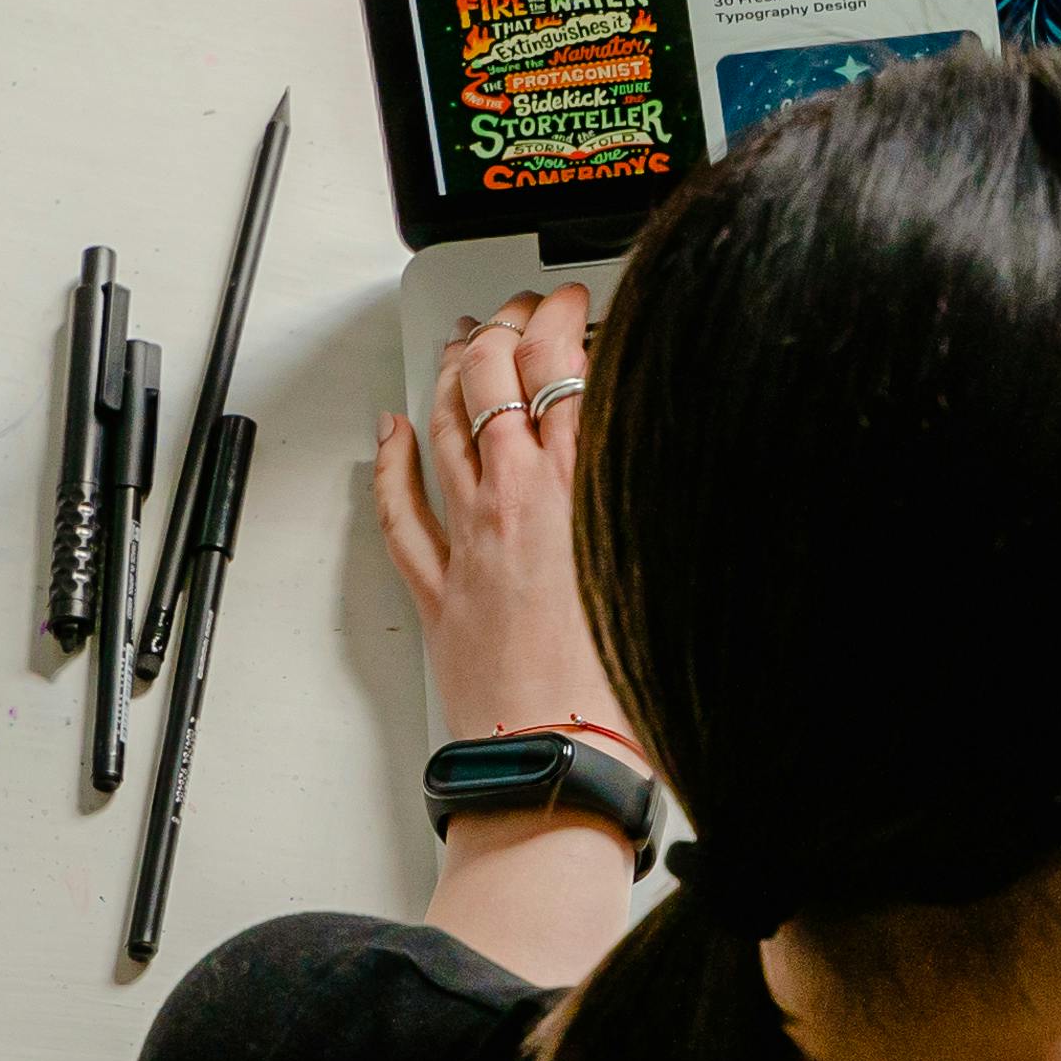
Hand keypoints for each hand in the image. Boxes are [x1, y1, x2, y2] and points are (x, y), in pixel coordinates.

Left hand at [372, 291, 629, 758]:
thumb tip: (659, 445)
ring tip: (464, 342)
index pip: (563, 365)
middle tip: (520, 309)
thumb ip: (655, 491)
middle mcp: (517, 499)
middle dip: (506, 326)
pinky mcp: (439, 585)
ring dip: (453, 373)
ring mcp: (470, 538)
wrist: (564, 758)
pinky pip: (400, 507)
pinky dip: (393, 459)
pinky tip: (394, 430)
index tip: (573, 301)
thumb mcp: (667, 563)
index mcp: (582, 486)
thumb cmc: (625, 685)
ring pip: (445, 426)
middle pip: (496, 379)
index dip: (563, 316)